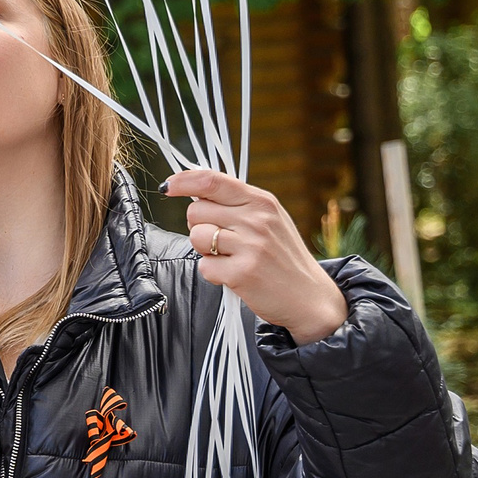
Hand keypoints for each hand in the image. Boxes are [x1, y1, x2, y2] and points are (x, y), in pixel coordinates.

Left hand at [166, 170, 349, 344]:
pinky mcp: (243, 273)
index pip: (212, 181)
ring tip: (229, 257)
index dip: (184, 181)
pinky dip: (213, 273)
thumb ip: (236, 204)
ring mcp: (251, 246)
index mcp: (262, 201)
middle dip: (199, 226)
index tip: (168, 186)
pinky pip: (204, 267)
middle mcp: (257, 220)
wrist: (309, 296)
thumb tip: (193, 191)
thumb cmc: (281, 257)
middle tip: (221, 240)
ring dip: (205, 250)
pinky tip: (234, 274)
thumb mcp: (268, 220)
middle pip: (196, 211)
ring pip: (196, 237)